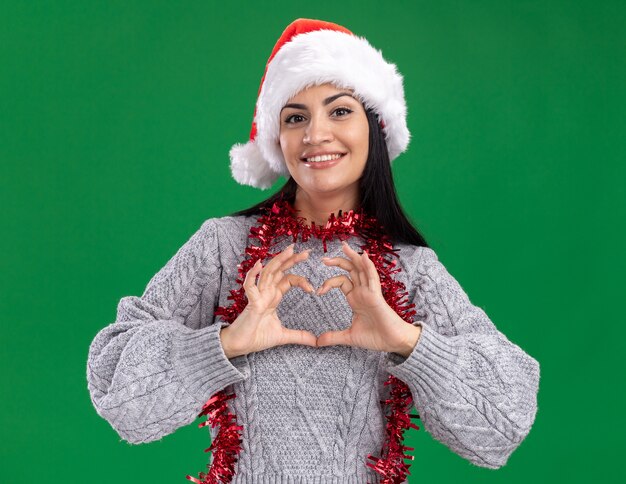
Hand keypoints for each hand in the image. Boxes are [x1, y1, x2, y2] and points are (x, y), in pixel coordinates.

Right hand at [220, 243, 317, 357]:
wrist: (239, 346)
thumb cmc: (256, 337)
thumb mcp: (283, 336)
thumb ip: (299, 336)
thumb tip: (316, 342)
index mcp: (273, 297)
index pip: (288, 279)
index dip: (301, 279)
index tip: (313, 289)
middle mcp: (266, 293)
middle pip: (279, 271)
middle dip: (291, 260)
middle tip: (306, 252)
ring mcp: (258, 296)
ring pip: (267, 273)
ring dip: (278, 261)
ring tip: (289, 251)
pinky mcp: (251, 304)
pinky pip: (250, 287)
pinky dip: (253, 275)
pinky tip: (259, 265)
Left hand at [316, 241, 419, 354]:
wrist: (392, 343)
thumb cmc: (375, 337)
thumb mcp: (349, 337)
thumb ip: (333, 337)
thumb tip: (318, 342)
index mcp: (355, 298)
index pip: (341, 281)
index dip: (328, 282)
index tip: (317, 292)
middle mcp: (363, 292)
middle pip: (351, 270)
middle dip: (338, 261)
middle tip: (324, 259)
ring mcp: (370, 292)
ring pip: (362, 269)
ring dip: (353, 257)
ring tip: (344, 246)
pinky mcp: (377, 296)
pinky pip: (373, 278)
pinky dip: (368, 266)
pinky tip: (363, 257)